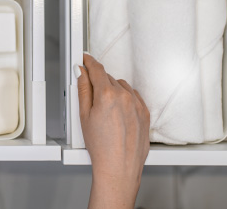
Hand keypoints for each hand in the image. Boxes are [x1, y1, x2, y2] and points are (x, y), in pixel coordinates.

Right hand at [77, 53, 149, 208]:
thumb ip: (83, 90)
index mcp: (107, 94)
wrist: (119, 168)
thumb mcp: (84, 116)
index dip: (88, 61)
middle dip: (98, 82)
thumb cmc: (101, 147)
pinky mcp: (145, 112)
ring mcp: (136, 104)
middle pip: (108, 77)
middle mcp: (124, 96)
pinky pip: (133, 96)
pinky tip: (117, 113)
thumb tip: (81, 73)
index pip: (96, 69)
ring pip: (121, 86)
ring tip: (105, 110)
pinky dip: (125, 99)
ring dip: (112, 90)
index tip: (85, 58)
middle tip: (90, 96)